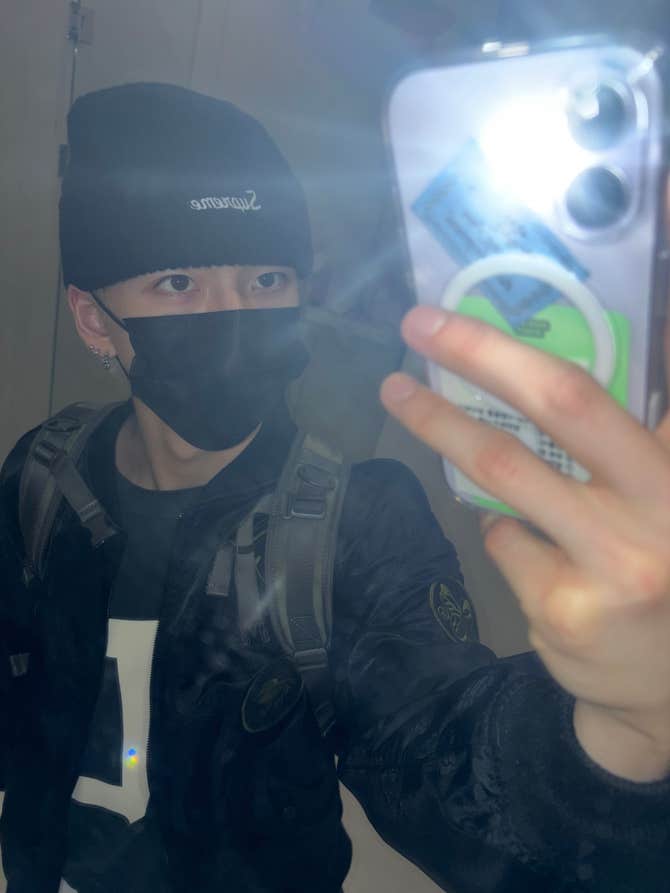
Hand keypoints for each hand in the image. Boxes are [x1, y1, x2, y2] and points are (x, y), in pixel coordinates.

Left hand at [381, 303, 669, 781]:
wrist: (665, 691)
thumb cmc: (661, 569)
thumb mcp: (662, 500)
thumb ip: (642, 441)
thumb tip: (591, 361)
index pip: (611, 390)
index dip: (554, 343)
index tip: (485, 301)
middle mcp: (656, 511)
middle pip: (559, 405)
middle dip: (482, 353)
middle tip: (418, 321)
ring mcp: (609, 565)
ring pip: (504, 473)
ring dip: (442, 425)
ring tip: (398, 394)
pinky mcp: (561, 611)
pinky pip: (501, 542)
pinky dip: (501, 532)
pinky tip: (531, 552)